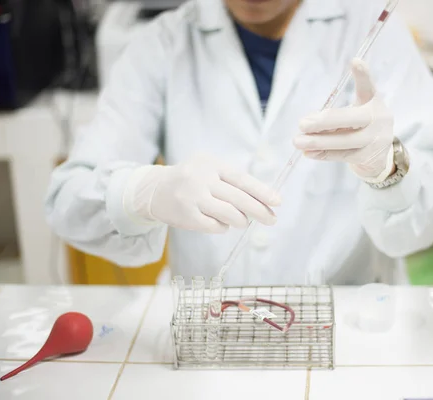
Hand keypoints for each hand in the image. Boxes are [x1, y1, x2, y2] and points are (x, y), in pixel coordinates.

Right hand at [123, 153, 280, 232]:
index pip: (242, 179)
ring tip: (243, 221)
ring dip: (241, 220)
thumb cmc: (191, 180)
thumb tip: (263, 200)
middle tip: (272, 220)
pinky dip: (224, 227)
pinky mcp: (186, 216)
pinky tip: (222, 223)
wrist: (154, 190)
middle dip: (259, 211)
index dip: (262, 191)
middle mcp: (201, 179)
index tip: (277, 202)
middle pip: (239, 198)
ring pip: (229, 214)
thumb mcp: (209, 170)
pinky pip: (215, 226)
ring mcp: (192, 198)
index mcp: (211, 164)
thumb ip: (232, 181)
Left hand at [294, 58, 394, 181]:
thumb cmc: (362, 127)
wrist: (380, 155)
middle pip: (350, 119)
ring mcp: (375, 140)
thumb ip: (336, 114)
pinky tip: (308, 152)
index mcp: (374, 103)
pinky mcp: (367, 157)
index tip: (355, 61)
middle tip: (302, 124)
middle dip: (324, 122)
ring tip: (298, 141)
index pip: (368, 88)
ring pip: (344, 141)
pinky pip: (342, 156)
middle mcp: (378, 119)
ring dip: (319, 142)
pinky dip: (324, 154)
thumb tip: (308, 122)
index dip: (363, 75)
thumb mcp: (357, 111)